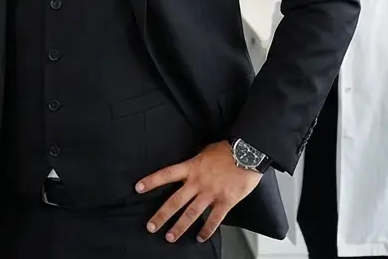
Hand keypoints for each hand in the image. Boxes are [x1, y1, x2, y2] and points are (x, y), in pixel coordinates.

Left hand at [137, 141, 261, 242]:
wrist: (249, 152)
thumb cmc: (229, 150)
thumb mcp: (205, 151)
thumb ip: (195, 162)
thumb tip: (188, 167)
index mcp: (192, 167)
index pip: (166, 174)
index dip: (151, 181)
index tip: (138, 188)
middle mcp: (198, 182)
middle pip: (175, 201)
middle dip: (161, 215)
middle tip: (151, 227)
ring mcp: (211, 193)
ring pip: (191, 214)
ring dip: (179, 227)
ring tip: (170, 237)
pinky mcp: (225, 201)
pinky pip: (214, 219)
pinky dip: (206, 230)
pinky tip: (200, 238)